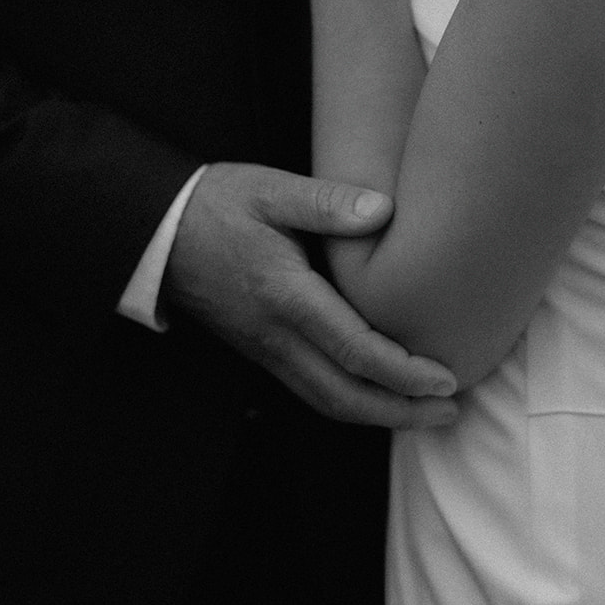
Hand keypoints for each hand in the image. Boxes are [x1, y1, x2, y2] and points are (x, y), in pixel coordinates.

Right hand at [164, 162, 458, 428]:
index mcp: (285, 295)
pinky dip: (351, 400)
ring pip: (326, 401)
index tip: (447, 378)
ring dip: (379, 414)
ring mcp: (264, 349)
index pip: (354, 350)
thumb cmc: (215, 204)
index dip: (404, 373)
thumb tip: (384, 210)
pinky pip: (310, 389)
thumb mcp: (271, 189)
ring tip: (427, 412)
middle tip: (451, 411)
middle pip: (344, 396)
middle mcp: (275, 335)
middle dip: (401, 412)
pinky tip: (380, 393)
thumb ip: (327, 202)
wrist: (154, 231)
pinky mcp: (260, 350)